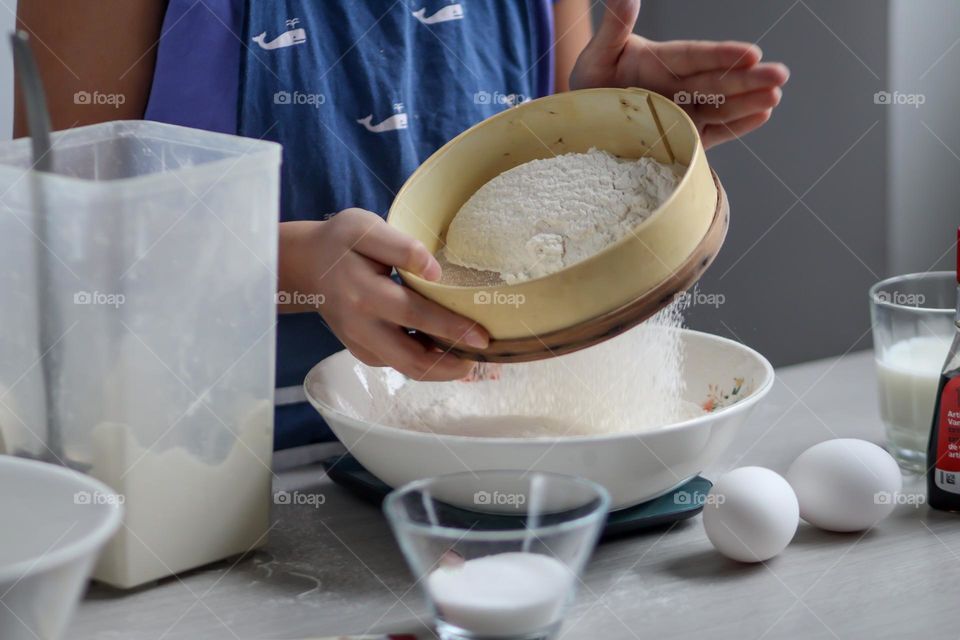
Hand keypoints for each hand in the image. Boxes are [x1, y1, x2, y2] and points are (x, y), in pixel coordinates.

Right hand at [278, 210, 487, 380]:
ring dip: (443, 368)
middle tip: (484, 354)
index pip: (414, 314)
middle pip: (412, 359)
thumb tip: (436, 272)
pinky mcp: (365, 352)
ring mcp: (362, 344)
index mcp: (364, 293)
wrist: (306, 265)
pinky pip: (401, 364)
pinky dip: (428, 361)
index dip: (450, 327)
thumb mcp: (366, 228)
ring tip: (473, 355)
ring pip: (408, 368)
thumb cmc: (342, 242)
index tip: (483, 335)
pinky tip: (449, 348)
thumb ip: (401, 247)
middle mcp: (361, 327)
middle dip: (452, 363)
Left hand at [570, 0, 788, 147]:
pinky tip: (760, 116)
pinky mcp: (683, 137)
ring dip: (748, 103)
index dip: (723, 56)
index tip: (750, 53)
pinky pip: (711, 132)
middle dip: (749, 79)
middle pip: (718, 81)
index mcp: (663, 61)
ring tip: (774, 98)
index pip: (698, 57)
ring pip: (721, 106)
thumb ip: (616, 26)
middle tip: (780, 75)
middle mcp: (680, 85)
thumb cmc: (592, 82)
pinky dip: (735, 126)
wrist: (584, 119)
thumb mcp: (598, 53)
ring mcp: (684, 111)